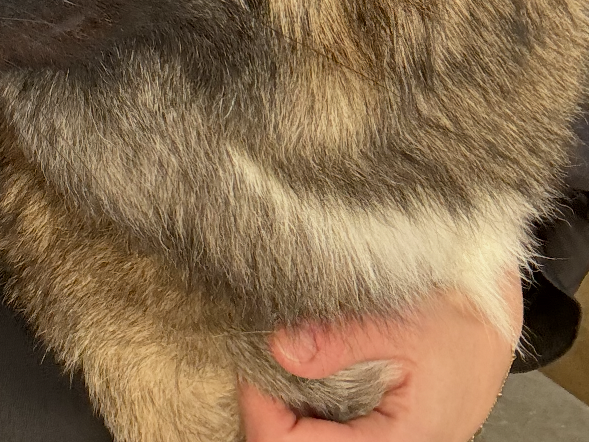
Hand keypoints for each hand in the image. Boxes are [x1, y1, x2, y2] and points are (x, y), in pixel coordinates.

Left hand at [238, 280, 521, 440]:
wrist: (495, 317)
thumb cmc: (463, 320)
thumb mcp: (400, 321)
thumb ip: (340, 339)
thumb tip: (281, 349)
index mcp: (402, 441)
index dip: (265, 412)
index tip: (251, 369)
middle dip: (271, 413)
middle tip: (257, 365)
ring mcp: (386, 440)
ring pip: (316, 441)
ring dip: (288, 411)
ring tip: (276, 366)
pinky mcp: (382, 428)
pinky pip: (333, 430)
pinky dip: (308, 404)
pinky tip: (302, 372)